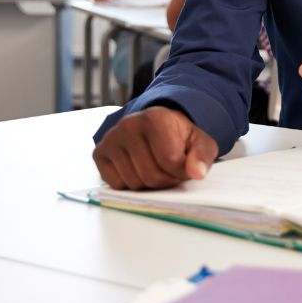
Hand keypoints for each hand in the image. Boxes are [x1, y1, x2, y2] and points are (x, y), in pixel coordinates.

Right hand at [92, 106, 217, 189]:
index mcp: (156, 118)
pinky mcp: (99, 153)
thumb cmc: (178, 136)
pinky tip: (138, 169)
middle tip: (170, 169)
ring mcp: (111, 139)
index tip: (185, 164)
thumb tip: (196, 173)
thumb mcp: (199, 142)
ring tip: (156, 167)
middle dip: (166, 180)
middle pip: (151, 175)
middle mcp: (129, 125)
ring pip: (134, 183)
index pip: (170, 160)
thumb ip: (202, 156)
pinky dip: (130, 184)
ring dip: (149, 184)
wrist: (156, 127)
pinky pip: (116, 185)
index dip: (181, 171)